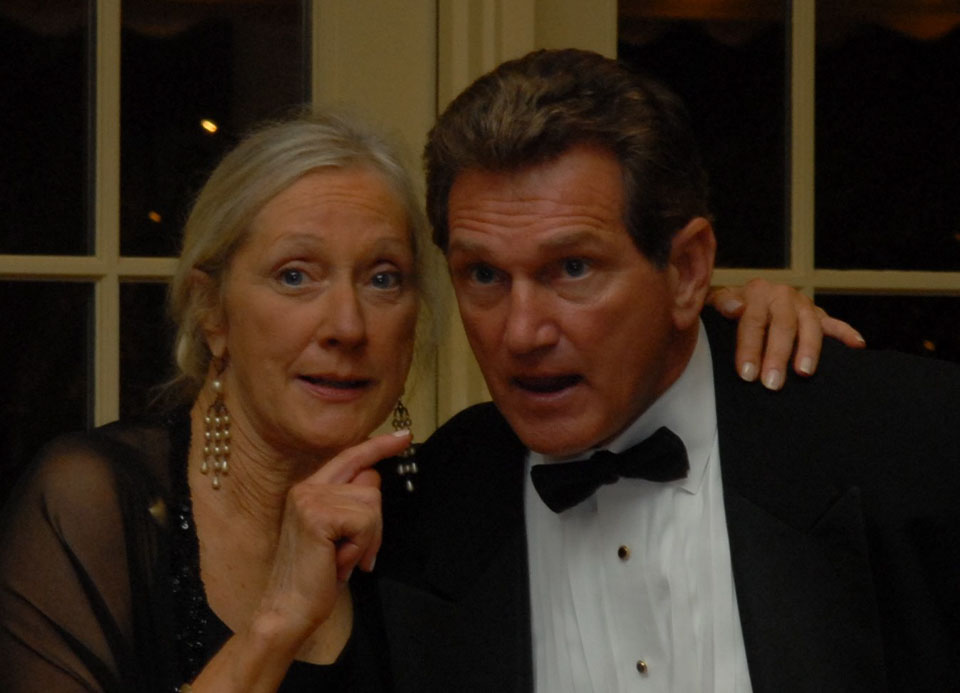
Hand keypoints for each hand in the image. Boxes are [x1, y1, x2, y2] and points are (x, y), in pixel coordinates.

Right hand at [256, 430, 411, 637]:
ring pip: (372, 504)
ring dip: (368, 539)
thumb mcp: (337, 533)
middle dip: (375, 522)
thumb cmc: (316, 576)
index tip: (404, 437)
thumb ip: (351, 504)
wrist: (289, 609)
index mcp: (309, 489)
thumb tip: (374, 477)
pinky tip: (339, 562)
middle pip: (371, 483)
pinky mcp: (318, 516)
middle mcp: (306, 488)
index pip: (350, 457)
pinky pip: (365, 522)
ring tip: (343, 559)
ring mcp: (310, 499)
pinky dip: (361, 546)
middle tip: (357, 553)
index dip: (378, 446)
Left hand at [708, 280, 864, 389]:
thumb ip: (722, 304)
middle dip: (777, 356)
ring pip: (809, 325)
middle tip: (772, 383)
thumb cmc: (728, 310)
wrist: (742, 299)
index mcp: (755, 292)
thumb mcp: (717, 304)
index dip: (750, 348)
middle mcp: (781, 295)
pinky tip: (857, 345)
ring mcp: (802, 304)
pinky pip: (834, 323)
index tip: (747, 374)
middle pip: (783, 325)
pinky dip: (846, 332)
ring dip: (808, 349)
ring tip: (803, 373)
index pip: (753, 321)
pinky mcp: (817, 314)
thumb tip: (735, 308)